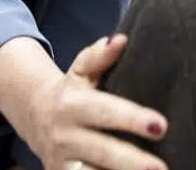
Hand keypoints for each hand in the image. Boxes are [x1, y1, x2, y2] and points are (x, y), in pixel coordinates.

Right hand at [18, 35, 167, 169]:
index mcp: (73, 105)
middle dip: (132, 162)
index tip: (161, 126)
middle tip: (162, 169)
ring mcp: (62, 162)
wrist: (33, 116)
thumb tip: (120, 40)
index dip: (132, 119)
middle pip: (102, 151)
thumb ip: (98, 56)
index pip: (106, 112)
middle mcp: (66, 136)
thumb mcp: (80, 71)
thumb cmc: (71, 92)